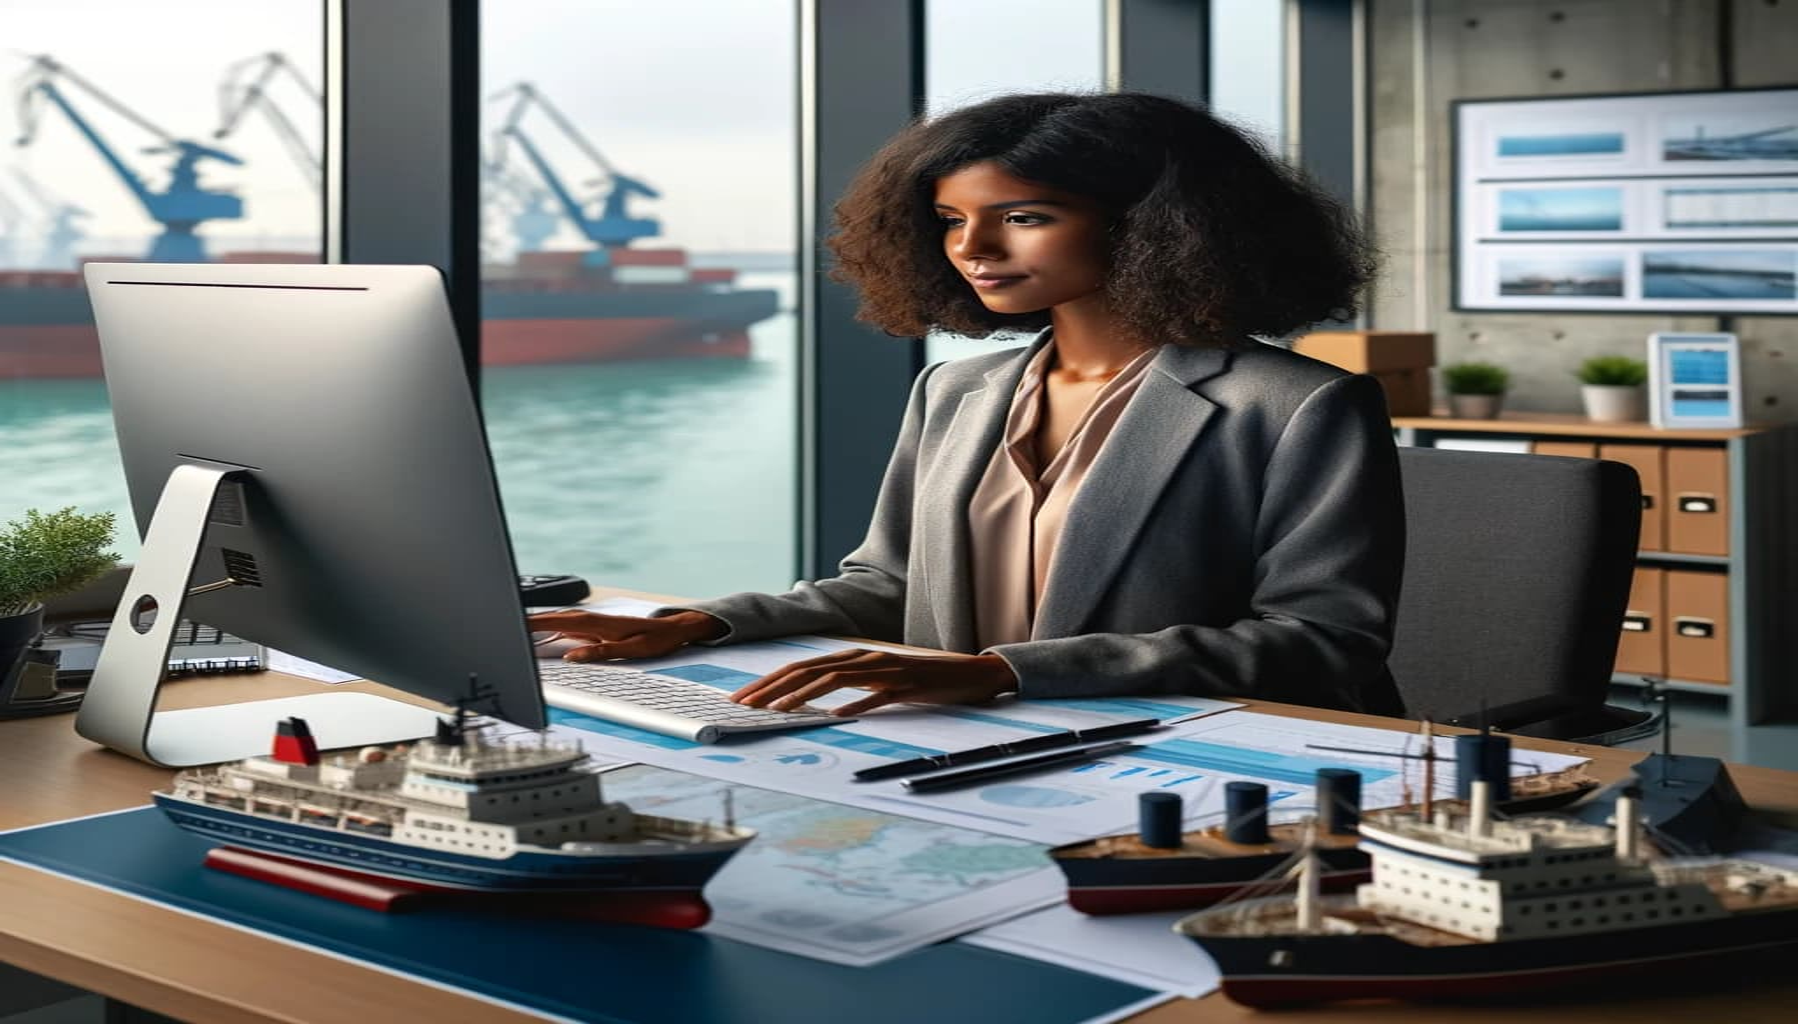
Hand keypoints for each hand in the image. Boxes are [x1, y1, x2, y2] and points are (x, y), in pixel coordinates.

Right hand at [526, 609, 725, 661]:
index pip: (558, 621)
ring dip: (537, 623)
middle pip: (553, 619)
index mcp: (597, 624)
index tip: (514, 625)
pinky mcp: (594, 627)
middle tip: (504, 626)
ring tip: (514, 629)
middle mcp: (591, 620)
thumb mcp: (630, 650)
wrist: (671, 629)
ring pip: (558, 621)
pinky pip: (566, 626)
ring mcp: (592, 622)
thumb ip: (601, 653)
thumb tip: (573, 657)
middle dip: (528, 621)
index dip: (535, 623)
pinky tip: (541, 634)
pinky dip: (550, 627)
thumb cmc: (654, 640)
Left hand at [730, 649, 1017, 716]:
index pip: (801, 666)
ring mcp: (886, 671)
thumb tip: (817, 702)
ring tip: (779, 710)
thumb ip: (848, 684)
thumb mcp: (877, 678)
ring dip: (804, 695)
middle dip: (773, 687)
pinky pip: (878, 695)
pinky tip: (837, 716)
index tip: (744, 697)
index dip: (770, 680)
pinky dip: (856, 703)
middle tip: (746, 704)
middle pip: (809, 670)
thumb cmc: (918, 680)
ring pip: (836, 679)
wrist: (968, 674)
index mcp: (853, 656)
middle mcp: (865, 658)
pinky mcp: (907, 686)